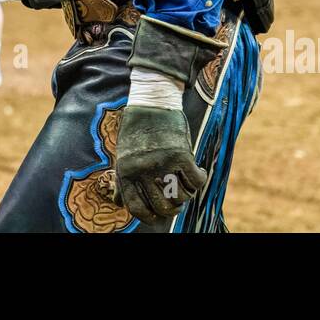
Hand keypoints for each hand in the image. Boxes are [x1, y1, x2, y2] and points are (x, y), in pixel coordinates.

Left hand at [113, 106, 206, 223]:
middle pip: (162, 207)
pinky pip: (196, 181)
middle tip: (176, 201)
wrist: (152, 103)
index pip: (136, 208)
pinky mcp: (181, 155)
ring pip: (181, 197)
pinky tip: (198, 172)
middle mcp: (143, 170)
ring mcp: (162, 163)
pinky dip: (200, 179)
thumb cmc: (136, 131)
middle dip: (171, 208)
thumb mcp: (123, 156)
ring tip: (185, 184)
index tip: (156, 215)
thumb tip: (119, 203)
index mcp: (126, 172)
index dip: (148, 216)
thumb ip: (122, 181)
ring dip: (186, 194)